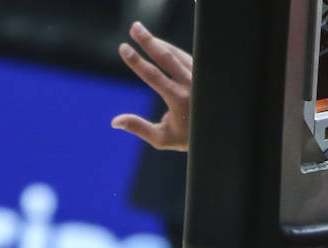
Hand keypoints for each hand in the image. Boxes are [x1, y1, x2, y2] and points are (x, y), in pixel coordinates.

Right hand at [112, 22, 191, 150]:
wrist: (213, 133)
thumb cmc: (185, 137)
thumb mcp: (162, 138)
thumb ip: (139, 128)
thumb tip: (114, 122)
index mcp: (179, 100)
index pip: (153, 76)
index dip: (136, 61)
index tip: (123, 48)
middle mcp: (190, 85)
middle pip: (166, 57)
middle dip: (148, 41)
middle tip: (134, 28)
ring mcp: (197, 76)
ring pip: (175, 53)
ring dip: (157, 42)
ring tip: (139, 31)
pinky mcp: (201, 71)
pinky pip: (183, 55)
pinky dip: (169, 48)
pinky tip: (157, 43)